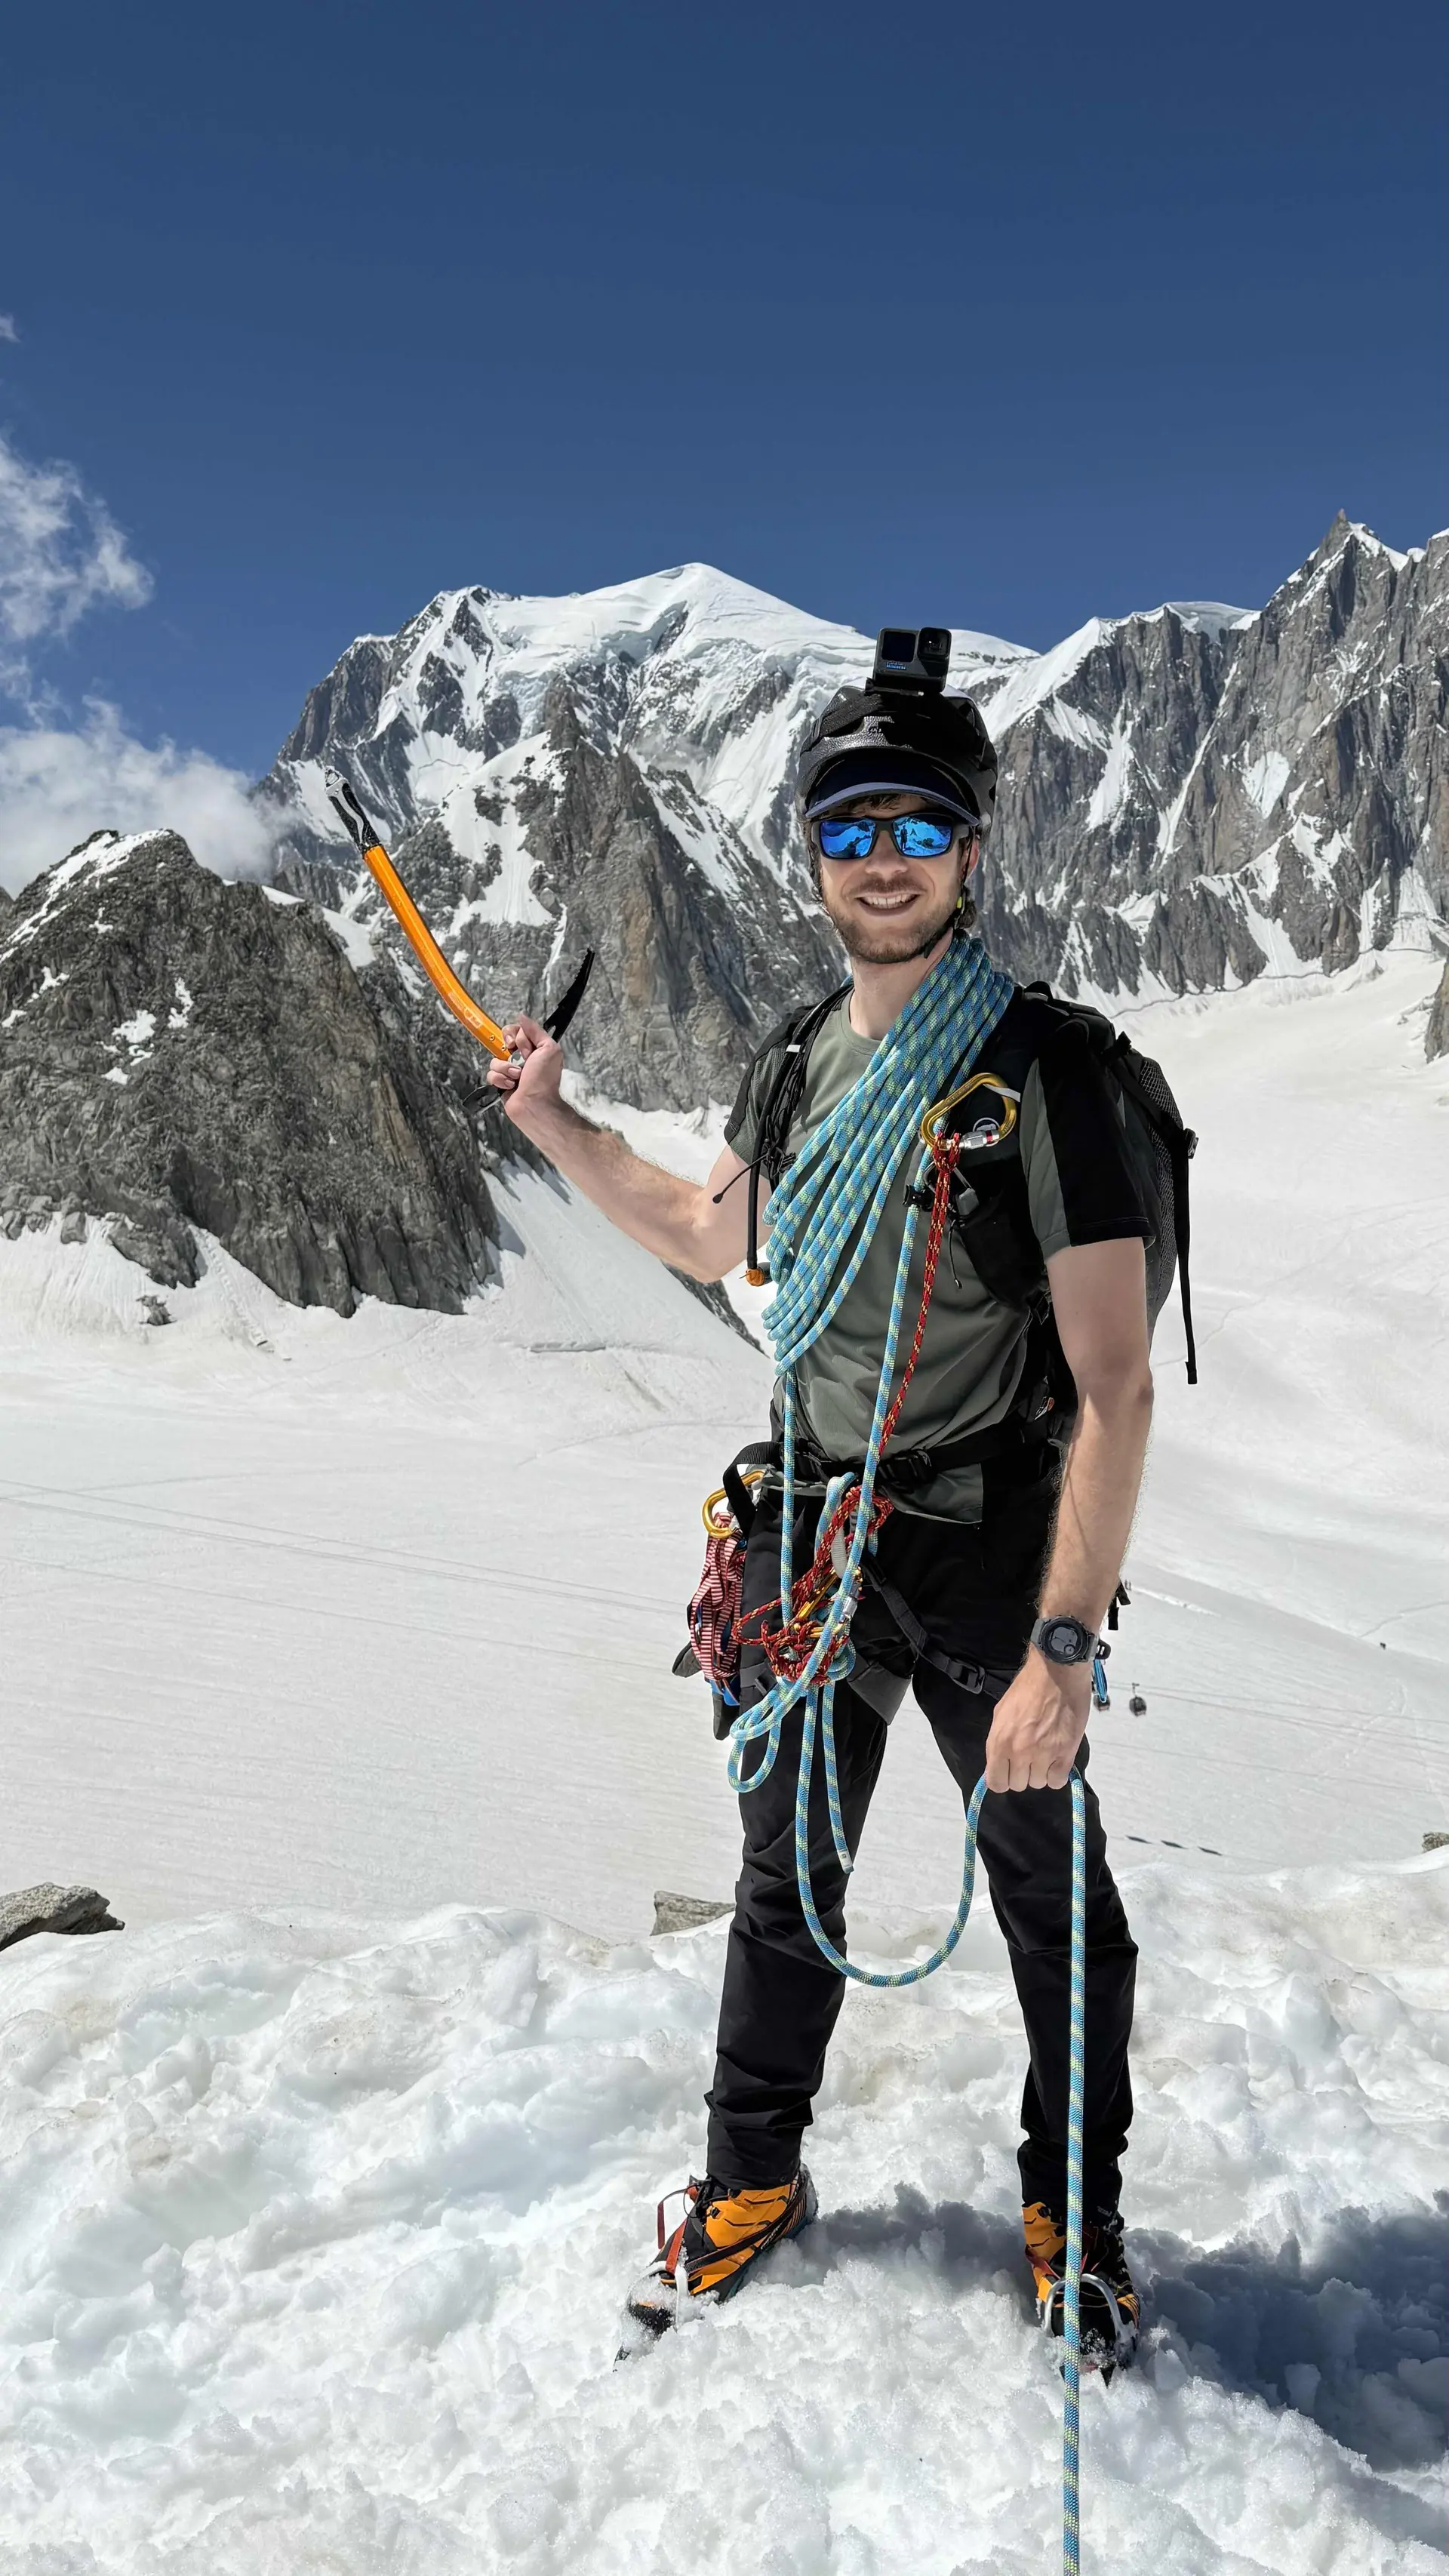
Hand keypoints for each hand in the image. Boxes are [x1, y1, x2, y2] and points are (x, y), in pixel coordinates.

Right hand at [488, 1015, 563, 1125]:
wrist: (536, 1105)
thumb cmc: (544, 1080)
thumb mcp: (548, 1048)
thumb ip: (535, 1030)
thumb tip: (522, 1017)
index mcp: (533, 1049)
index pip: (515, 1031)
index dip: (517, 1037)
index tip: (523, 1047)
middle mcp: (521, 1059)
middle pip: (502, 1042)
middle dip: (509, 1052)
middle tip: (520, 1061)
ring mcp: (510, 1072)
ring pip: (495, 1059)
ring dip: (506, 1069)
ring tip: (517, 1078)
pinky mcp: (501, 1084)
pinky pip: (491, 1074)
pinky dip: (500, 1080)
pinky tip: (511, 1086)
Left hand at [984, 1649, 1090, 1792]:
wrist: (1057, 1673)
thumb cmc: (1028, 1688)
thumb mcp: (1001, 1713)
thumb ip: (998, 1741)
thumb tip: (998, 1762)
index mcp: (1000, 1742)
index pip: (996, 1783)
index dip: (1002, 1778)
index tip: (1009, 1771)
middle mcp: (1020, 1752)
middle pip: (1019, 1784)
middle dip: (1022, 1772)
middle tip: (1029, 1755)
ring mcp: (1044, 1755)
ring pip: (1039, 1783)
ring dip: (1041, 1771)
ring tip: (1045, 1751)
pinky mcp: (1066, 1753)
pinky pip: (1058, 1781)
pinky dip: (1057, 1773)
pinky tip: (1057, 1758)